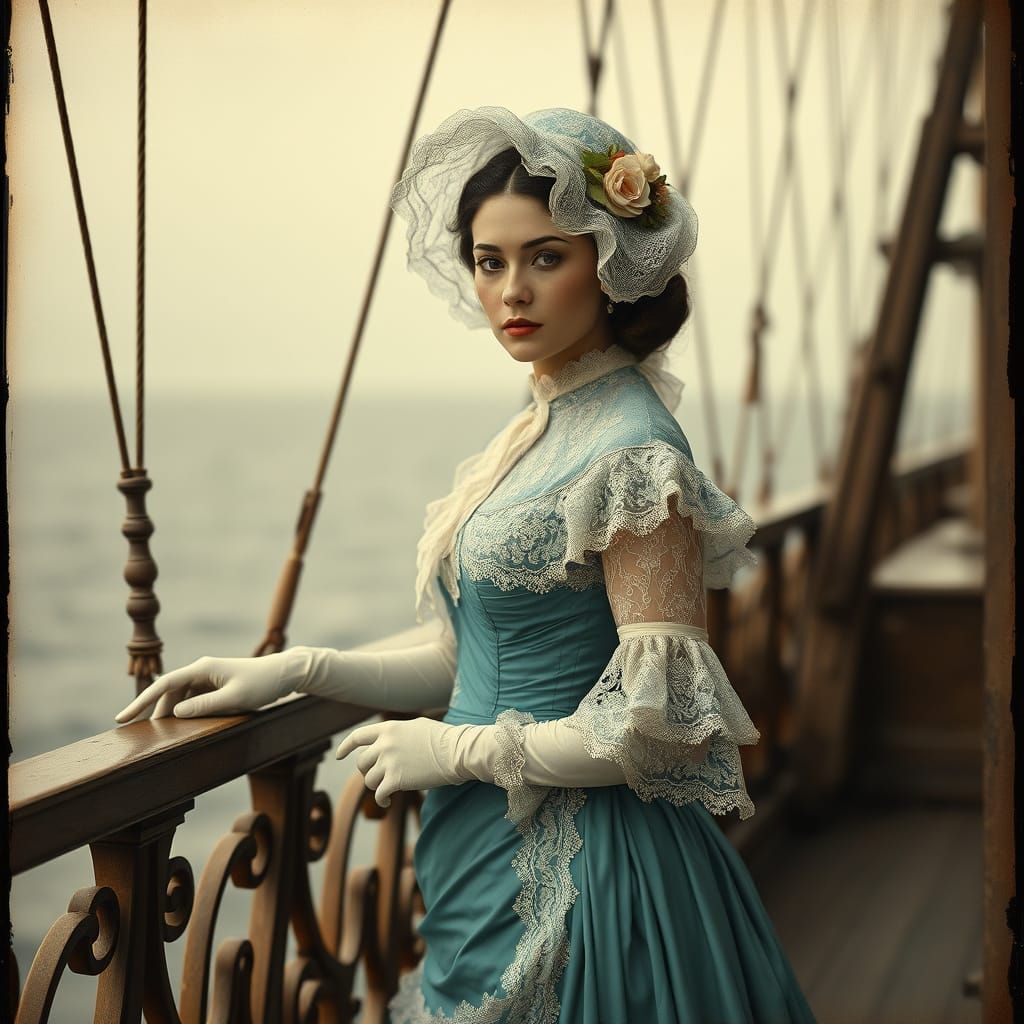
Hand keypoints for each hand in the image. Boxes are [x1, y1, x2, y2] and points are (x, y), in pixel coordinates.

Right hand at [114, 653, 295, 723]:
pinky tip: (180, 727)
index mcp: (202, 668)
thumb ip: (204, 706)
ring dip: (170, 714)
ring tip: (158, 735)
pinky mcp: (215, 685)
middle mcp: (201, 670)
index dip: (141, 701)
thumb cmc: (262, 684)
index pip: (163, 684)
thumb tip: (176, 713)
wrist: (284, 673)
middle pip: (169, 693)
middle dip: (153, 711)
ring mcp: (208, 678)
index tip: (122, 718)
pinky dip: (184, 712)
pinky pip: (193, 700)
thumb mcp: (234, 698)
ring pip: (180, 697)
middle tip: (138, 735)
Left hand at [335, 717, 474, 807]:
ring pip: (369, 780)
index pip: (359, 737)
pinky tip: (386, 804)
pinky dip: (381, 801)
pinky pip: (379, 794)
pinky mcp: (396, 780)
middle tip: (378, 778)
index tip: (339, 755)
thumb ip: (398, 733)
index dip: (346, 747)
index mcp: (389, 729)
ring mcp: (389, 762)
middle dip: (367, 772)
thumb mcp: (417, 727)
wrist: (457, 752)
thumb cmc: (444, 739)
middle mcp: (385, 744)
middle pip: (362, 762)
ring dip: (376, 787)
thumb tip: (389, 740)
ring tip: (386, 790)